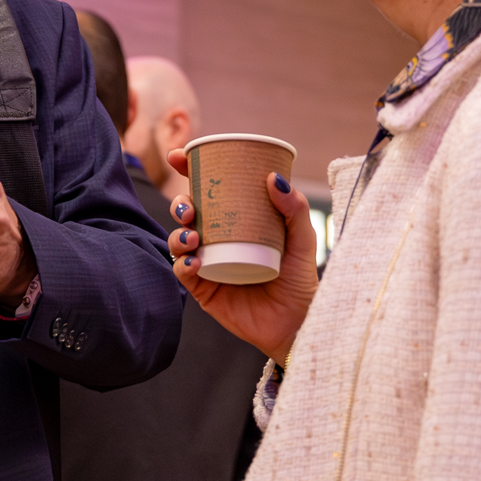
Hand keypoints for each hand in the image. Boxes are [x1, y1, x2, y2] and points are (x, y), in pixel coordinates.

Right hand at [166, 150, 316, 362]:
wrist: (298, 323)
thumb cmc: (300, 280)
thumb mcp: (303, 239)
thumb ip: (295, 208)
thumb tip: (272, 178)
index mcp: (237, 221)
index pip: (210, 191)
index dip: (190, 171)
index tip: (178, 157)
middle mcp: (219, 240)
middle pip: (188, 213)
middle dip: (180, 204)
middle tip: (191, 207)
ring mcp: (209, 264)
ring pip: (179, 241)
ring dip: (178, 234)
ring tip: (192, 236)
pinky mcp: (205, 290)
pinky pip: (184, 273)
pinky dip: (183, 265)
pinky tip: (195, 262)